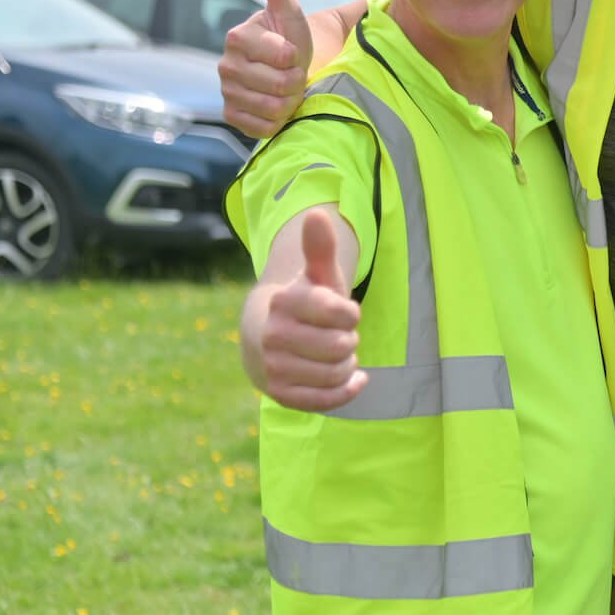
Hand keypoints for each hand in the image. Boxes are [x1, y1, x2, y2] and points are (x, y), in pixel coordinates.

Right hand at [219, 0, 313, 138]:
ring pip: (273, 107)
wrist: (286, 70)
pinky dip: (277, 120)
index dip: (299, 57)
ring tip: (287, 89)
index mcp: (237, 37)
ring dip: (290, 101)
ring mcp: (227, 92)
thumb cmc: (289, 38)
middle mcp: (226, 65)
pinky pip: (262, 127)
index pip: (284, 56)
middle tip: (295, 74)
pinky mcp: (231, 116)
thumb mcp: (287, 11)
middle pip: (279, 85)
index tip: (295, 52)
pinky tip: (276, 106)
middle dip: (296, 81)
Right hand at [258, 210, 366, 412]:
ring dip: (347, 364)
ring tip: (332, 354)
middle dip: (348, 340)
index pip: (344, 312)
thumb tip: (317, 214)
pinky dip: (347, 389)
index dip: (351, 313)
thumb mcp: (316, 276)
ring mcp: (274, 367)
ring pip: (339, 372)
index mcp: (285, 302)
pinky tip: (350, 379)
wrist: (263, 338)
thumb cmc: (304, 304)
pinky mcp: (280, 394)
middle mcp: (273, 335)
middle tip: (334, 335)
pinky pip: (329, 400)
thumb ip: (320, 249)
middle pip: (344, 345)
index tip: (341, 311)